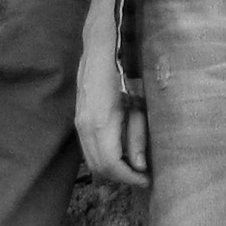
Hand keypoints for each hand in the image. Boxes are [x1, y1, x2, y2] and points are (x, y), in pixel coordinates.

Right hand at [74, 39, 148, 188]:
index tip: (147, 180)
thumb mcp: (138, 101)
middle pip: (99, 168)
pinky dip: (103, 158)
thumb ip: (137, 133)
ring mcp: (78, 123)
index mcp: (101, 122)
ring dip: (112, 170)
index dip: (129, 178)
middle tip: (143, 176)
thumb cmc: (125, 68)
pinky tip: (121, 153)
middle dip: (121, 177)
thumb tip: (139, 166)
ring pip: (91, 161)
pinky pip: (88, 149)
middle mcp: (85, 127)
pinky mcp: (78, 120)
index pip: (111, 165)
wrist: (100, 45)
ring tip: (134, 167)